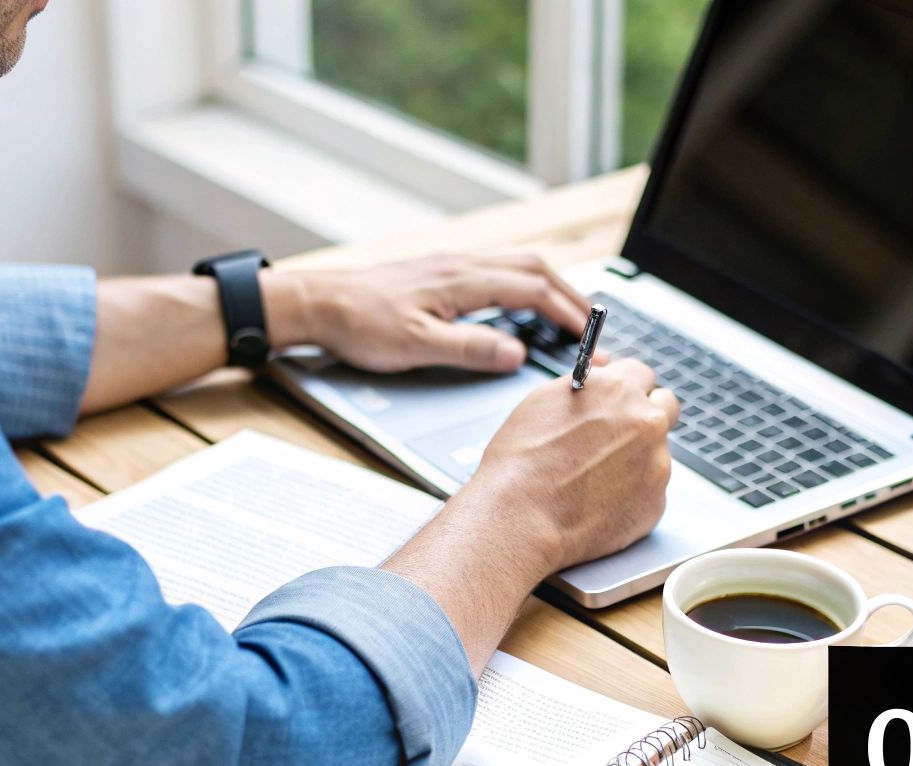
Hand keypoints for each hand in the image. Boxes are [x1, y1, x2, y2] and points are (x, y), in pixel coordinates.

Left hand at [266, 253, 590, 373]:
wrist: (319, 304)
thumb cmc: (360, 324)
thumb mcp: (417, 346)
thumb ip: (470, 348)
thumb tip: (517, 353)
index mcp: (463, 280)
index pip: (533, 290)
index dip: (568, 314)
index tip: (590, 339)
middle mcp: (462, 265)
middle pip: (535, 269)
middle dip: (570, 296)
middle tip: (593, 327)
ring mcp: (453, 266)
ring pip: (518, 266)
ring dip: (550, 288)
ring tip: (569, 316)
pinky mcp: (442, 274)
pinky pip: (499, 272)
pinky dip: (526, 287)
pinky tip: (523, 306)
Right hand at [464, 359, 678, 571]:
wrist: (522, 518)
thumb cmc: (522, 463)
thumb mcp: (547, 400)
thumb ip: (589, 385)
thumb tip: (604, 375)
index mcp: (619, 390)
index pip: (641, 373)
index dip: (626, 387)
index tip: (619, 399)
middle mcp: (647, 422)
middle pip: (665, 406)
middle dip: (646, 415)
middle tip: (619, 433)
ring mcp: (657, 463)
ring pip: (656, 452)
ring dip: (636, 457)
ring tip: (595, 476)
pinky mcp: (656, 502)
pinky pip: (650, 490)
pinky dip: (631, 493)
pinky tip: (599, 500)